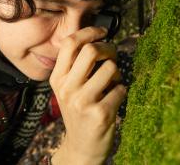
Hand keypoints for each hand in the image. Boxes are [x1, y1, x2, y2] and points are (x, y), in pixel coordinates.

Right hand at [49, 26, 125, 164]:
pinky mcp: (100, 113)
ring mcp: (82, 101)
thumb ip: (76, 66)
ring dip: (117, 73)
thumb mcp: (68, 89)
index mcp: (57, 79)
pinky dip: (122, 91)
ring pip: (110, 68)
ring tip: (112, 84)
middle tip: (113, 56)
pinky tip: (114, 100)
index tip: (102, 32)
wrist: (81, 148)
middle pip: (91, 50)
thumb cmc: (79, 112)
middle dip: (108, 48)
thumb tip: (98, 38)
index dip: (89, 32)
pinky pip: (121, 88)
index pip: (69, 43)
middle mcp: (67, 88)